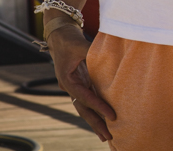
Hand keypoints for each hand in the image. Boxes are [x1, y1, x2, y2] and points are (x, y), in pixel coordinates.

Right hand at [48, 26, 116, 141]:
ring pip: (85, 108)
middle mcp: (70, 86)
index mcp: (67, 80)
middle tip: (108, 137)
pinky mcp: (81, 83)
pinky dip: (96, 110)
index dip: (98, 107)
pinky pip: (89, 100)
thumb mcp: (80, 44)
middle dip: (95, 124)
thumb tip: (111, 56)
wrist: (60, 35)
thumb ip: (93, 52)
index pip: (85, 97)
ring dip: (95, 121)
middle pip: (83, 109)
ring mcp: (75, 86)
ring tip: (106, 136)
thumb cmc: (69, 39)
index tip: (112, 116)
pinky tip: (105, 120)